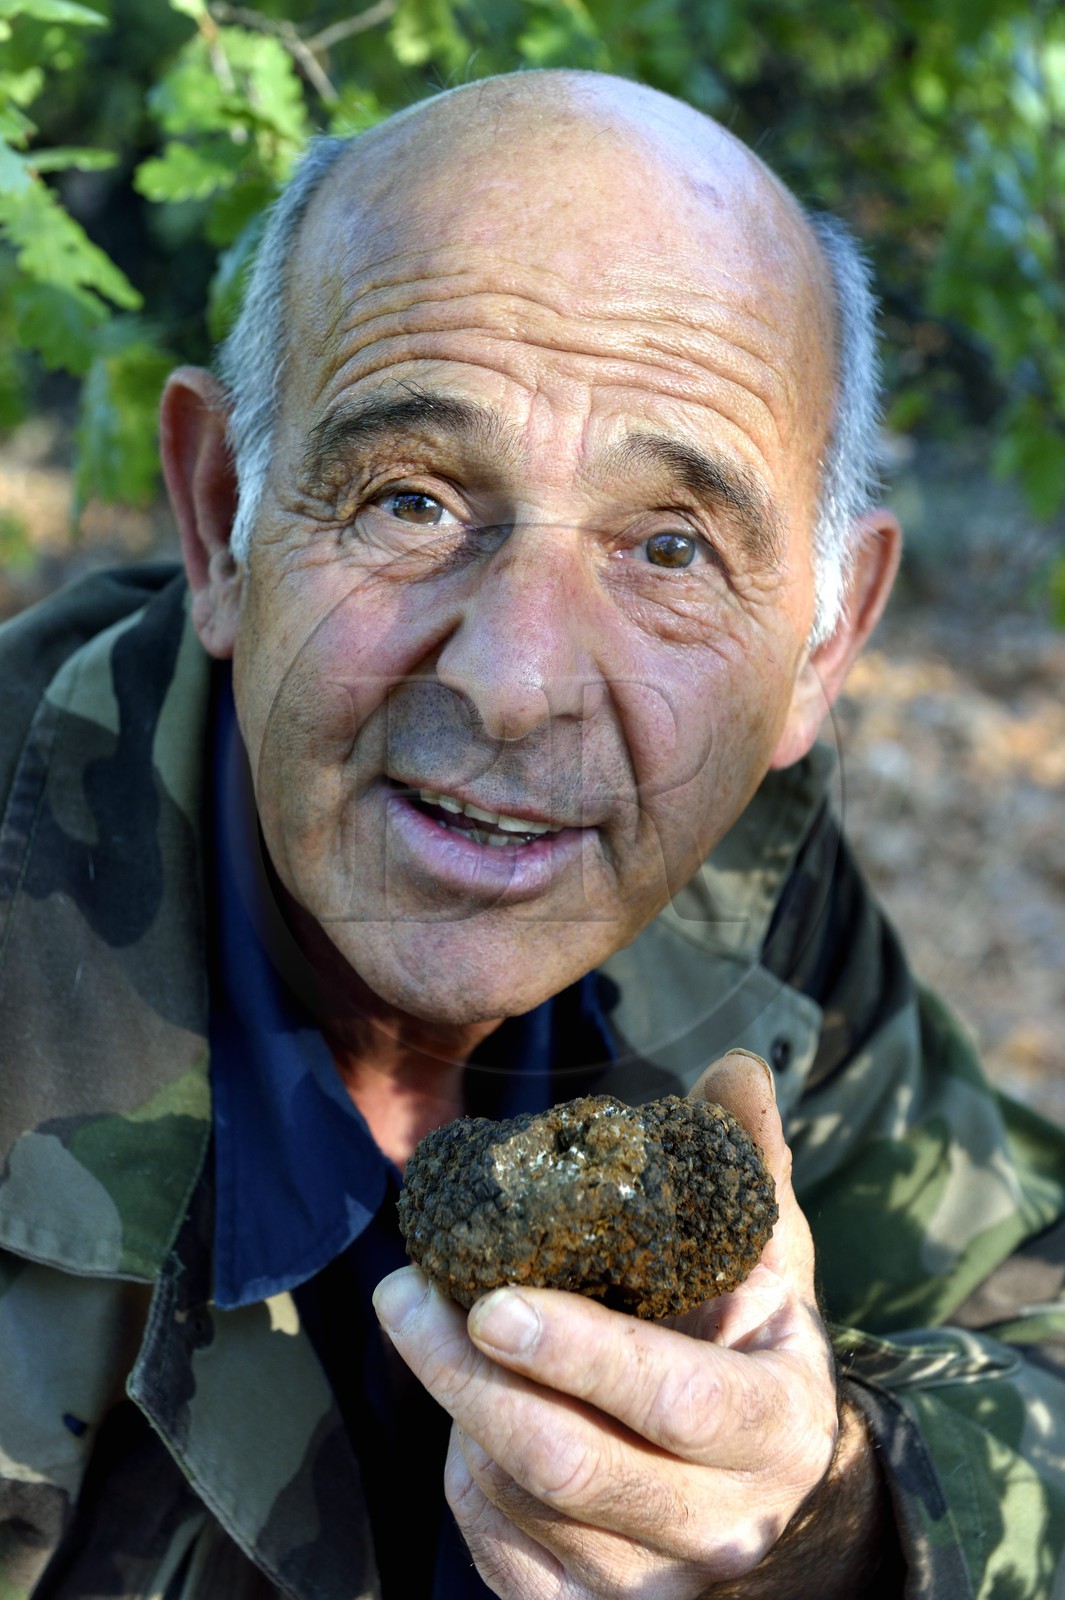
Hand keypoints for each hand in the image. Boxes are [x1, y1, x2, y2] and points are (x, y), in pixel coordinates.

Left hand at [373, 1053, 868, 1598]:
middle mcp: (721, 1523)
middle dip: (462, 1374)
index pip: (674, 1397)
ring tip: (439, 1335)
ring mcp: (652, 1586)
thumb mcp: (771, 1254)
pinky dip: (463, 1479)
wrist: (782, 1500)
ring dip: (457, 1411)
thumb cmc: (756, 1348)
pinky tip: (470, 1416)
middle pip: (563, 1460)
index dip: (580, 1352)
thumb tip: (734, 1065)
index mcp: (774, 1424)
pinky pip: (494, 1552)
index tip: (491, 1301)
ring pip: (513, 1501)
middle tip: (401, 1294)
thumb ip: (750, 1160)